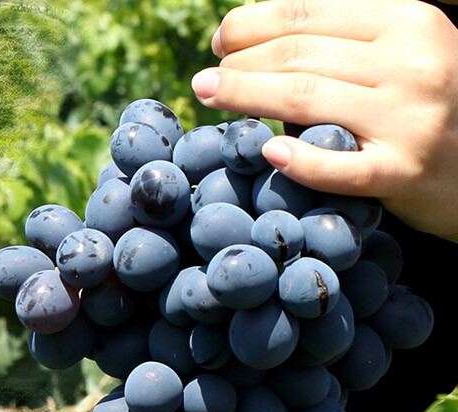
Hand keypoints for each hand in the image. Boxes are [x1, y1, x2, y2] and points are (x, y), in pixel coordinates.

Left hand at [191, 0, 457, 240]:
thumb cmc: (432, 102)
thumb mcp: (404, 50)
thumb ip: (345, 37)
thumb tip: (257, 29)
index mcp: (407, 21)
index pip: (305, 13)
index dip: (248, 24)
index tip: (220, 41)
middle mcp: (412, 63)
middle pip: (296, 55)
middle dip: (238, 64)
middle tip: (205, 79)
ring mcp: (409, 119)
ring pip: (304, 98)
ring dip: (244, 96)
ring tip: (208, 96)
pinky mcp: (403, 171)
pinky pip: (338, 166)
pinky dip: (298, 160)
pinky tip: (268, 153)